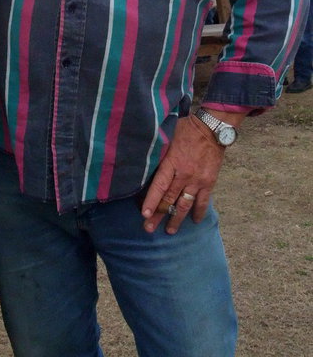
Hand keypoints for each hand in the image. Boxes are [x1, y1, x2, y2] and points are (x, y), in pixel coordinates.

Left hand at [141, 112, 240, 233]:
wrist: (213, 128)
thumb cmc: (187, 129)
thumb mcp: (169, 137)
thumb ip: (161, 152)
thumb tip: (147, 160)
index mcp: (172, 162)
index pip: (160, 186)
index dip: (152, 201)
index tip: (145, 214)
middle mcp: (184, 174)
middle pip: (169, 199)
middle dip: (159, 215)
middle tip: (149, 229)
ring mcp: (198, 180)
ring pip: (185, 204)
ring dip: (177, 219)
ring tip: (170, 231)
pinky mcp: (209, 182)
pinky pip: (203, 201)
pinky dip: (198, 212)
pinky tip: (194, 221)